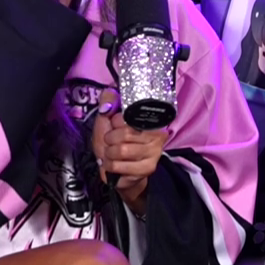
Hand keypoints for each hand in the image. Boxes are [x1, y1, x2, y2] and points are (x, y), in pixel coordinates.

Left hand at [91, 94, 167, 214]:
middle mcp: (157, 134)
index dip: (115, 122)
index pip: (129, 115)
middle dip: (110, 139)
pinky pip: (119, 165)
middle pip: (125, 133)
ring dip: (109, 154)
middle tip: (112, 143)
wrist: (118, 173)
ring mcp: (154, 152)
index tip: (115, 126)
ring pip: (121, 150)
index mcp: (149, 120)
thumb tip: (109, 92)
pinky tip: (114, 165)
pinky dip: (109, 166)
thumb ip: (108, 104)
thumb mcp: (106, 122)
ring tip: (112, 155)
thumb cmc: (113, 145)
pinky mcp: (148, 168)